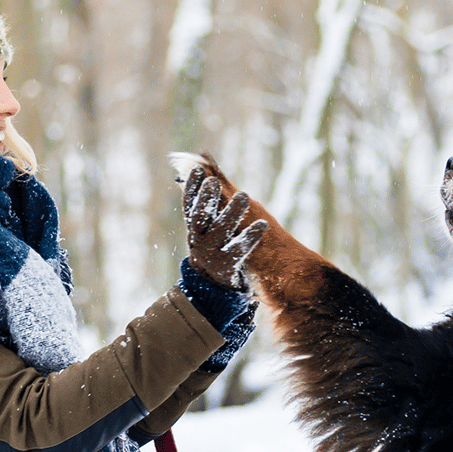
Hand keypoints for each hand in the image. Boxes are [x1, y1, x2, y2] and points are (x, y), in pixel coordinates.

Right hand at [183, 165, 267, 290]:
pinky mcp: (227, 266)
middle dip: (206, 199)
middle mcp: (199, 240)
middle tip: (214, 181)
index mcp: (193, 227)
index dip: (192, 187)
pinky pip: (239, 249)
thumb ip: (207, 198)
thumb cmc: (212, 246)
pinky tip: (263, 224)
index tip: (197, 170)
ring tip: (244, 195)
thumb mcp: (206, 225)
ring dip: (231, 212)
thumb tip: (199, 162)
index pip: (189, 205)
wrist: (211, 289)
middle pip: (200, 217)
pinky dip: (250, 236)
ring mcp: (212, 254)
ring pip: (220, 231)